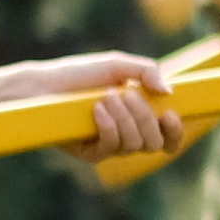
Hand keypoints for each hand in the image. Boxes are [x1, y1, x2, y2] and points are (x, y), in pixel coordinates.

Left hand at [61, 54, 187, 159]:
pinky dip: (108, 126)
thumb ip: (146, 71)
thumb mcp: (116, 65)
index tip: (169, 113)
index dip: (175, 132)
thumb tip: (169, 92)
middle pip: (154, 142)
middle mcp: (128, 135)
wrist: (43, 85)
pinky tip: (97, 109)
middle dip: (145, 117)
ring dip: (124, 119)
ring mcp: (109, 146)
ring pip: (134, 145)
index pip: (168, 137)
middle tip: (128, 95)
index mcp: (139, 117)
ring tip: (107, 97)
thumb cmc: (79, 74)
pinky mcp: (90, 153)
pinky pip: (110, 148)